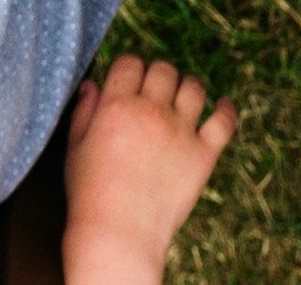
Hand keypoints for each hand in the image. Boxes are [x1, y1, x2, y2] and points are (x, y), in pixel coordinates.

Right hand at [60, 55, 233, 284]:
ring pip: (194, 88)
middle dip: (157, 77)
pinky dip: (226, 109)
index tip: (128, 81)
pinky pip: (224, 120)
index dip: (128, 69)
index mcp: (116, 107)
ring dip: (186, 89)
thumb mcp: (74, 151)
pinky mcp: (203, 154)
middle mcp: (151, 112)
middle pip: (164, 70)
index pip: (130, 63)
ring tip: (180, 101)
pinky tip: (222, 106)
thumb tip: (93, 84)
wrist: (117, 237)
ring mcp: (181, 132)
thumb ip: (83, 113)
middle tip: (153, 94)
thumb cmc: (90, 197)